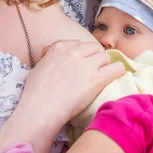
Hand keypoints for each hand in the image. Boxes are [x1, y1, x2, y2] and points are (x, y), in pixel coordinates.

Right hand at [0, 40, 124, 152]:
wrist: (41, 108)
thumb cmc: (34, 92)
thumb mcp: (37, 67)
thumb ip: (47, 58)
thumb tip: (48, 56)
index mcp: (59, 47)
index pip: (78, 43)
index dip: (81, 53)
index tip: (81, 61)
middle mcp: (75, 52)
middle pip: (94, 48)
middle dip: (94, 56)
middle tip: (93, 68)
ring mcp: (87, 65)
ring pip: (105, 56)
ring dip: (105, 64)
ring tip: (103, 73)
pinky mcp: (97, 79)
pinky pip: (116, 68)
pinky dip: (118, 70)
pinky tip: (117, 75)